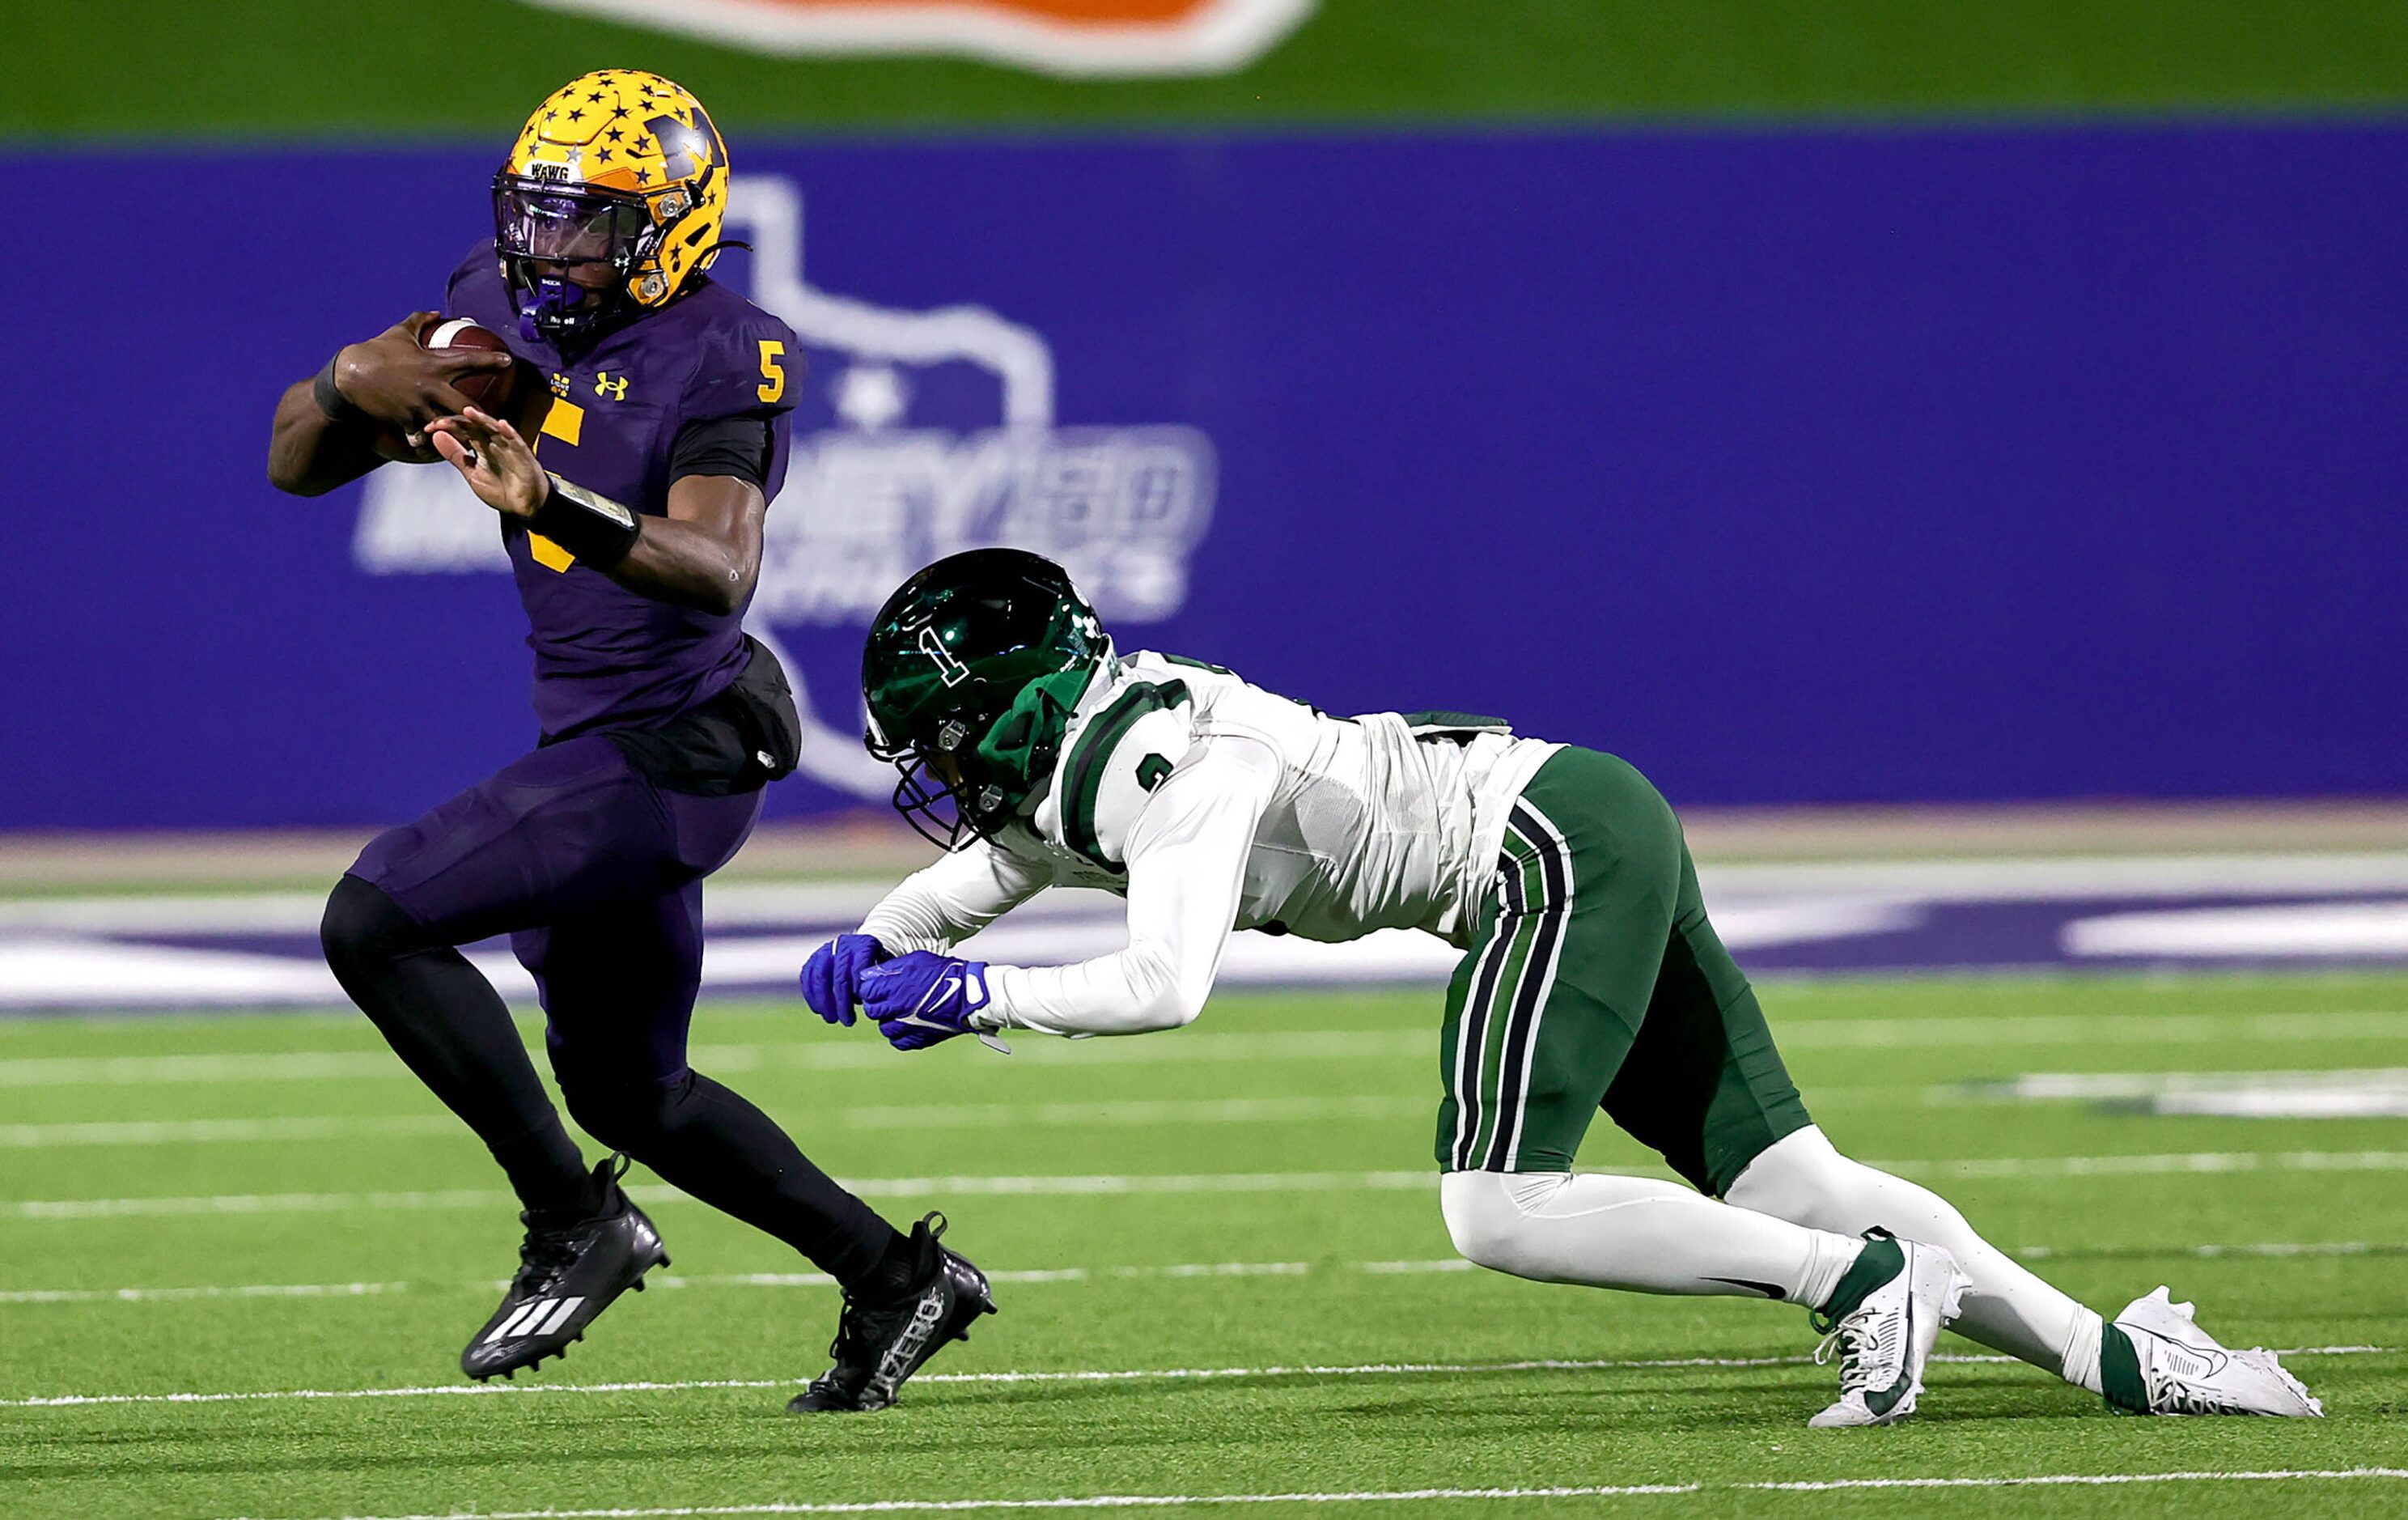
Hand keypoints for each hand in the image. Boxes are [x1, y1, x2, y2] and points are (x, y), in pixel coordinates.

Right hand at [332, 312, 515, 441]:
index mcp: (434, 364)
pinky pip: (422, 438)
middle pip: (466, 405)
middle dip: (483, 415)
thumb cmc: (376, 350)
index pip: (470, 361)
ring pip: (447, 426)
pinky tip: (435, 451)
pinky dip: (429, 445)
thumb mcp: (399, 332)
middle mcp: (431, 386)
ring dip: (458, 436)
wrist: (350, 373)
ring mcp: (419, 405)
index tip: (510, 362)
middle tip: (498, 423)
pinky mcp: (405, 420)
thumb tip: (434, 311)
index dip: (491, 361)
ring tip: (474, 445)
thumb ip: (419, 321)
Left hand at [424, 407, 545, 517]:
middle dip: (458, 422)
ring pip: (494, 429)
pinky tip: (502, 425)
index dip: (446, 427)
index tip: (428, 428)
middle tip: (440, 422)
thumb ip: (455, 456)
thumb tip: (436, 436)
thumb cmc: (502, 489)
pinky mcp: (523, 456)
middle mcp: (494, 442)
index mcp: (481, 445)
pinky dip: (510, 433)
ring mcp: (509, 447)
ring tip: (469, 412)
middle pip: (475, 426)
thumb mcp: (472, 473)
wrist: (524, 506)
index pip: (462, 430)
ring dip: (483, 420)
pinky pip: (517, 442)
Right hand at [799, 934, 888, 1026]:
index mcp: (864, 945)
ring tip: (831, 1019)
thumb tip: (868, 1002)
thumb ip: (877, 982)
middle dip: (842, 1002)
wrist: (860, 948)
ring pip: (819, 977)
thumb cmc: (876, 964)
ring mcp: (826, 950)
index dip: (857, 987)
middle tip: (848, 1021)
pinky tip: (818, 1010)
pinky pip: (807, 977)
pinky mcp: (813, 958)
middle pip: (839, 975)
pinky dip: (811, 996)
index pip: (858, 967)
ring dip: (824, 1002)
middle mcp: (843, 945)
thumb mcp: (882, 969)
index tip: (861, 1004)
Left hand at [858, 952, 990, 1050]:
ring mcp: (906, 1026)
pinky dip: (899, 1035)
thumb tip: (868, 974)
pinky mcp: (917, 1039)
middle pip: (872, 1010)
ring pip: (883, 1027)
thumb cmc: (944, 973)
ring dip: (888, 1019)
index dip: (870, 987)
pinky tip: (907, 1026)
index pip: (865, 991)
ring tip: (900, 1012)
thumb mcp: (915, 960)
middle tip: (888, 998)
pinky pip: (898, 1041)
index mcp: (893, 987)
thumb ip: (889, 968)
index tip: (878, 986)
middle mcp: (896, 1008)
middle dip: (877, 1004)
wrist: (968, 994)